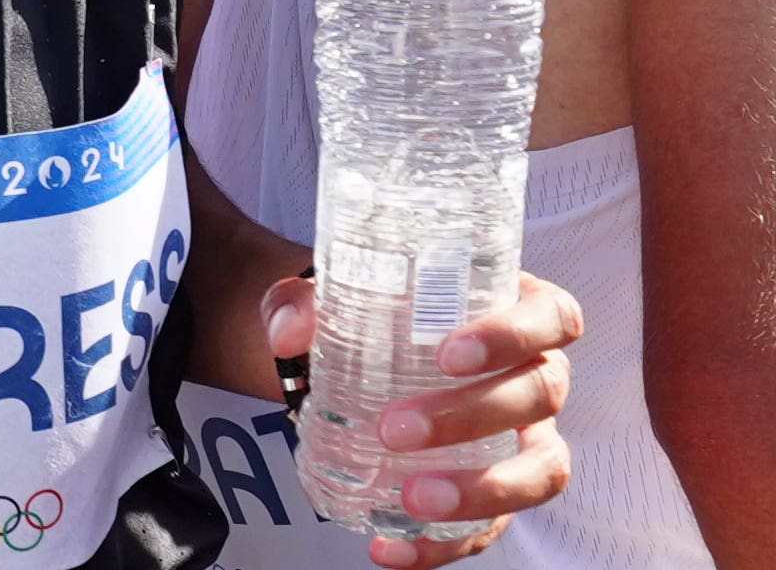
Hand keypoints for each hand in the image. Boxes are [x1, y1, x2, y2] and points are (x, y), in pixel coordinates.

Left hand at [265, 270, 578, 564]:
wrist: (346, 357)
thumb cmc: (361, 313)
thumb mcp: (325, 295)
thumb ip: (298, 301)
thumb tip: (290, 334)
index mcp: (512, 308)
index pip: (550, 315)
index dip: (514, 335)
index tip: (449, 355)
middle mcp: (534, 372)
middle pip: (541, 393)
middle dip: (473, 415)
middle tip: (395, 430)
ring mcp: (527, 436)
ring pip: (543, 468)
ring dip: (484, 490)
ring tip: (414, 500)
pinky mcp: (501, 489)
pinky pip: (494, 525)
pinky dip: (446, 544)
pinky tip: (390, 548)